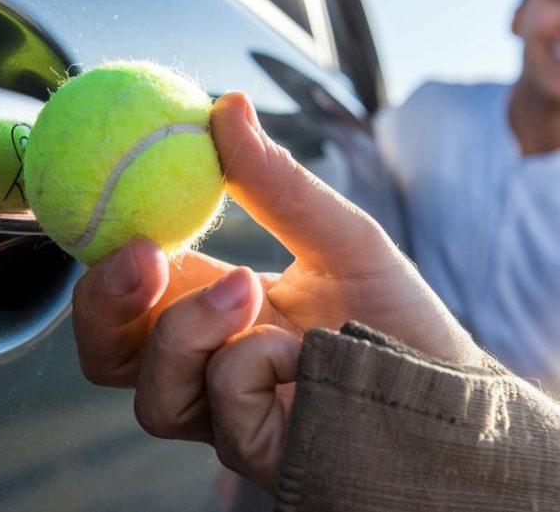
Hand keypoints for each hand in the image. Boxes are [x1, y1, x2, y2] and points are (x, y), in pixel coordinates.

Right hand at [70, 92, 481, 488]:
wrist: (459, 388)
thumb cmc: (397, 315)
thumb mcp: (340, 237)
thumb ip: (277, 184)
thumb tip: (225, 105)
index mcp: (212, 311)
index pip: (127, 294)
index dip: (100, 255)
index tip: (109, 194)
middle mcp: (208, 369)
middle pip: (108, 356)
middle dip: (104, 306)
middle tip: (142, 255)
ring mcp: (229, 418)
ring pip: (152, 395)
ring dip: (186, 331)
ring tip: (248, 288)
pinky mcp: (262, 453)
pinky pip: (223, 408)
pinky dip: (253, 366)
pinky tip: (306, 353)